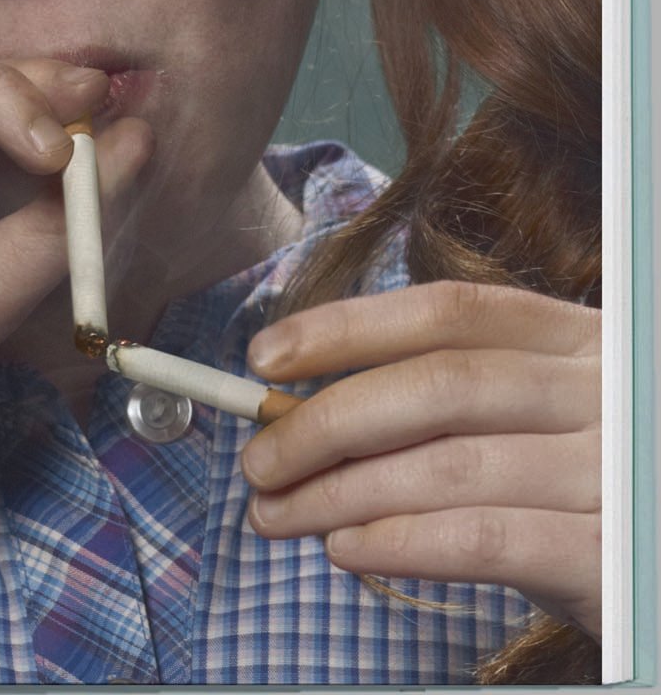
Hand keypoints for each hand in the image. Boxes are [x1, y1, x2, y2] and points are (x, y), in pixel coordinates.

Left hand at [243, 281, 600, 638]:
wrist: (653, 568)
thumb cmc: (573, 489)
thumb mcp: (524, 421)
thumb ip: (436, 403)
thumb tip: (295, 411)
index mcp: (577, 340)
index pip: (448, 310)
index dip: (347, 327)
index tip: (263, 359)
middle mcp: (605, 392)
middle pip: (437, 385)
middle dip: (324, 423)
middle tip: (258, 464)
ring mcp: (615, 470)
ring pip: (447, 467)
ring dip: (339, 493)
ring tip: (278, 515)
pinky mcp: (610, 553)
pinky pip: (483, 539)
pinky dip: (399, 542)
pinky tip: (345, 547)